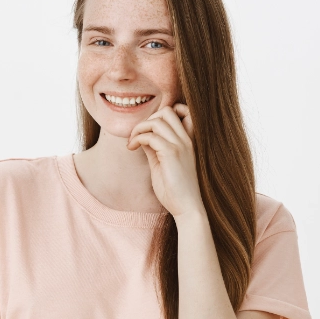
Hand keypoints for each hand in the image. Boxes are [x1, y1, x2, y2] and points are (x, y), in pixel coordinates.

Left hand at [126, 103, 202, 218]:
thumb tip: (142, 136)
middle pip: (167, 110)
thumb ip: (155, 148)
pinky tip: (132, 148)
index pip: (181, 111)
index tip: (148, 131)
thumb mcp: (162, 163)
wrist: (187, 208)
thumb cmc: (175, 190)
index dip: (161, 115)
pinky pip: (151, 135)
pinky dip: (137, 138)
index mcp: (188, 140)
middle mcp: (187, 139)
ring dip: (139, 128)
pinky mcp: (172, 153)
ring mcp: (181, 145)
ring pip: (158, 120)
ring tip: (132, 142)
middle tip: (137, 136)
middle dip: (148, 119)